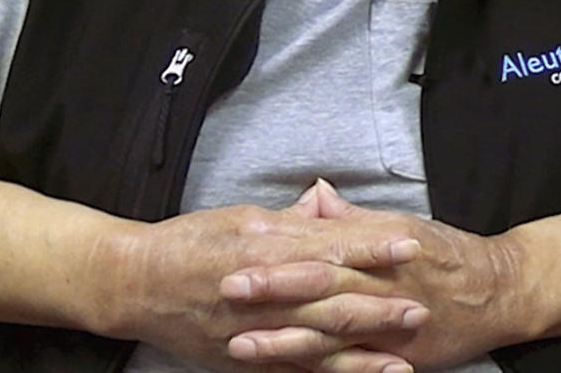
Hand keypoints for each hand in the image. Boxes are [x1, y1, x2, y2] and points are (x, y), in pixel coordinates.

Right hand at [93, 188, 429, 372]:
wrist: (137, 284)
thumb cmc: (188, 242)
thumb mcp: (239, 215)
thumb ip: (287, 218)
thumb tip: (325, 205)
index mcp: (265, 243)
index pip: (329, 244)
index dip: (372, 245)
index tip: (409, 243)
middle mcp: (265, 287)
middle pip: (332, 295)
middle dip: (380, 301)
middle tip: (424, 304)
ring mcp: (256, 327)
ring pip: (319, 339)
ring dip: (364, 345)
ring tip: (404, 349)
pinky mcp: (245, 357)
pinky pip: (294, 368)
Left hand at [221, 181, 523, 369]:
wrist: (498, 293)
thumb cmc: (444, 252)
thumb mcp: (399, 223)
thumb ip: (351, 218)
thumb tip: (313, 197)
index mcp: (376, 251)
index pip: (318, 252)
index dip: (278, 256)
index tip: (241, 253)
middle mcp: (378, 289)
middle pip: (316, 294)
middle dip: (271, 296)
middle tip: (226, 291)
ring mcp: (386, 330)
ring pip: (327, 340)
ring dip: (282, 343)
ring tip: (239, 344)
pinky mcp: (395, 360)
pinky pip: (351, 370)